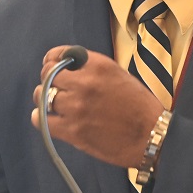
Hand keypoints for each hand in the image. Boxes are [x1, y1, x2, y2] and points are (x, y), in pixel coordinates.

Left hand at [31, 46, 165, 168]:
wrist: (152, 136)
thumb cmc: (140, 106)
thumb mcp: (119, 75)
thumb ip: (94, 69)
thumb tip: (69, 68)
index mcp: (98, 66)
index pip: (59, 55)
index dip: (51, 60)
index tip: (51, 65)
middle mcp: (84, 84)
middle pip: (48, 75)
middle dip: (48, 80)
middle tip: (54, 88)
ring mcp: (76, 108)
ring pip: (42, 97)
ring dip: (45, 99)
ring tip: (52, 103)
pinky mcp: (73, 131)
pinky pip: (42, 121)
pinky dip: (41, 118)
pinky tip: (47, 118)